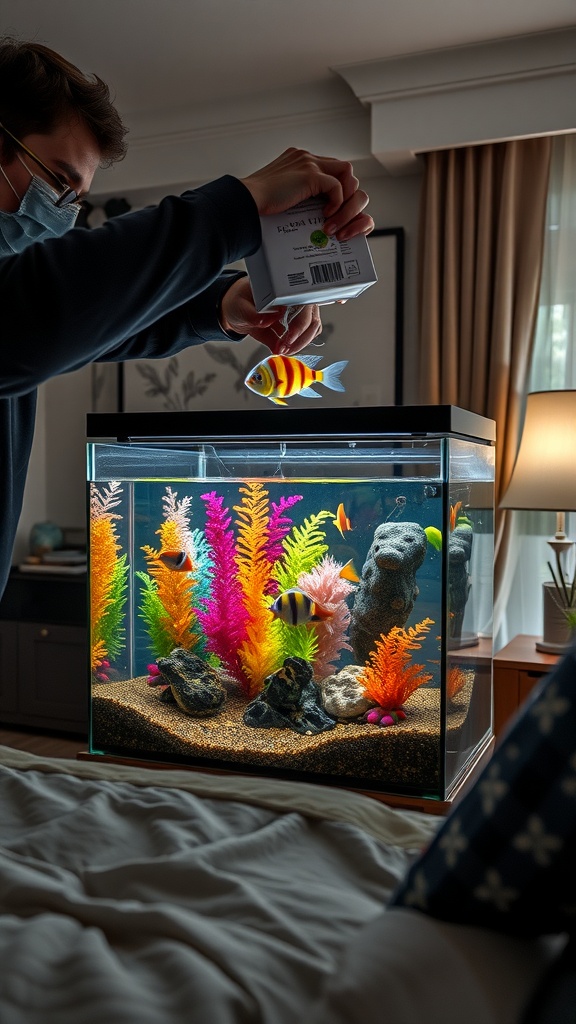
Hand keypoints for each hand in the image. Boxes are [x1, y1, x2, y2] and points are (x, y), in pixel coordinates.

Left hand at [220, 277, 321, 354]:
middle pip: (312, 318)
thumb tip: (271, 320)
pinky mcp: (297, 323)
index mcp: (283, 288)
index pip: (303, 303)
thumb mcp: (241, 307)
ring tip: (283, 351)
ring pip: (313, 328)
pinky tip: (284, 349)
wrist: (238, 308)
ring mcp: (299, 311)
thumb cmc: (240, 302)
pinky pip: (307, 335)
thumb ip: (254, 315)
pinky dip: (298, 345)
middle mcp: (296, 297)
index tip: (287, 338)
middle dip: (300, 338)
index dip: (299, 323)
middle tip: (284, 349)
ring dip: (300, 343)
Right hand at [240, 147, 372, 241]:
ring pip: (347, 174)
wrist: (247, 201)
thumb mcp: (282, 194)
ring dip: (346, 199)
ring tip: (335, 216)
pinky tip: (325, 215)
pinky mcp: (310, 175)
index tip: (331, 209)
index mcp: (299, 159)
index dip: (337, 189)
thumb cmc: (258, 203)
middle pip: (343, 168)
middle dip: (348, 193)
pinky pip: (337, 187)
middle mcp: (306, 157)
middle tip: (340, 214)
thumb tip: (309, 211)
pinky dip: (336, 203)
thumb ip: (297, 194)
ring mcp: (309, 163)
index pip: (330, 169)